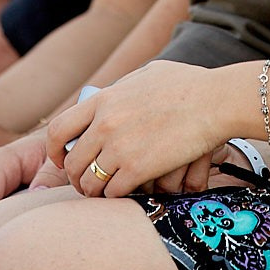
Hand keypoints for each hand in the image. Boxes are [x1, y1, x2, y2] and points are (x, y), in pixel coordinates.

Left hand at [45, 63, 229, 197]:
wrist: (214, 101)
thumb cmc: (189, 84)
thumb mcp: (147, 74)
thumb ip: (124, 87)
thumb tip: (114, 93)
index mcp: (104, 100)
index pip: (59, 128)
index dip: (55, 150)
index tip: (62, 158)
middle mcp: (105, 124)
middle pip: (72, 162)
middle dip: (76, 177)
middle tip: (86, 183)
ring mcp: (119, 147)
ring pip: (90, 182)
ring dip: (94, 191)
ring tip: (104, 192)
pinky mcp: (137, 168)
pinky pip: (113, 192)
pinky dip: (116, 196)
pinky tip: (127, 192)